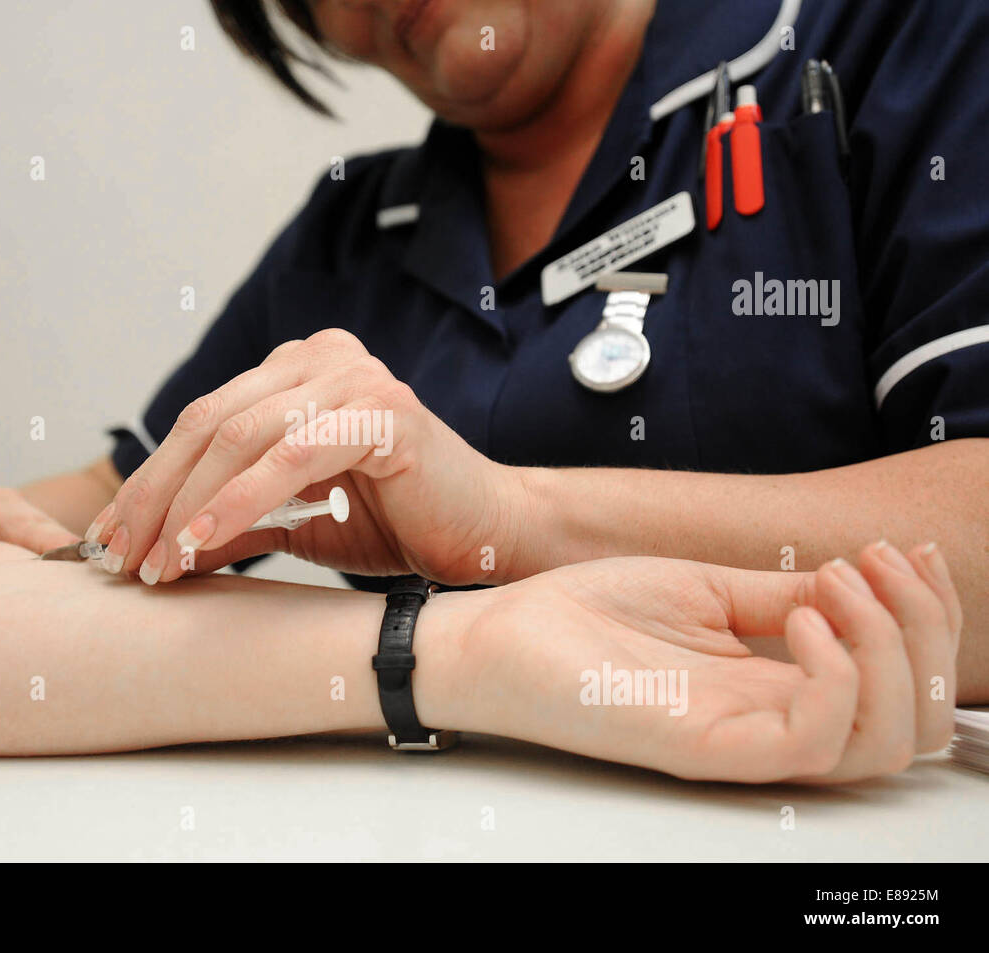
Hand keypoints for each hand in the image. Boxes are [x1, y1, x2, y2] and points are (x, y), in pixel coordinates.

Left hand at [85, 328, 516, 584]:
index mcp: (297, 370)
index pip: (202, 421)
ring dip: (186, 507)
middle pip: (208, 423)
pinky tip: (200, 543)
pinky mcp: (382, 413)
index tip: (110, 541)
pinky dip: (238, 502)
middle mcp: (320, 357)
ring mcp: (353, 377)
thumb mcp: (294, 523)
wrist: (489, 535)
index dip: (148, 481)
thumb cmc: (398, 522)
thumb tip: (156, 550)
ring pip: (239, 437)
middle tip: (119, 560)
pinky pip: (289, 457)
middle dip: (154, 497)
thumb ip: (230, 523)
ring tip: (156, 565)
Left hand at [462, 541, 959, 782]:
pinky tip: (796, 617)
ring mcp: (742, 739)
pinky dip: (836, 672)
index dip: (927, 616)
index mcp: (772, 683)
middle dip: (928, 632)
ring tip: (836, 586)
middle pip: (914, 721)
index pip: (899, 682)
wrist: (500, 631)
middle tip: (878, 566)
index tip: (900, 552)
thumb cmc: (585, 613)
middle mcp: (769, 719)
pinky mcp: (706, 748)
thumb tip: (857, 581)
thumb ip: (780, 593)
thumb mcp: (702, 587)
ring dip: (892, 649)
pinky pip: (814, 740)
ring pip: (884, 741)